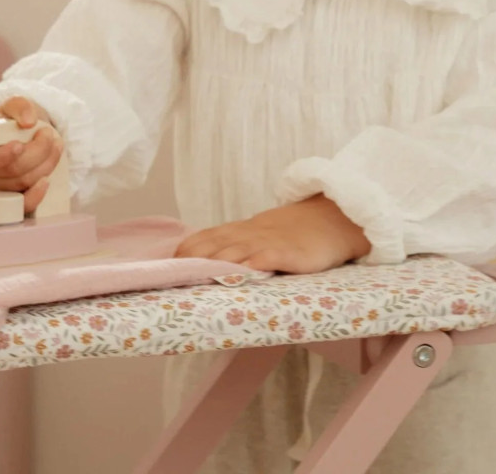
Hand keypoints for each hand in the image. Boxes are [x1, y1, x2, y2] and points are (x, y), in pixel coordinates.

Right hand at [0, 96, 62, 213]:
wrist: (23, 134)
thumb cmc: (13, 122)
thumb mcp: (14, 106)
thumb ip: (20, 106)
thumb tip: (28, 122)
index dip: (4, 154)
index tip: (19, 145)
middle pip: (14, 169)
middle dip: (38, 150)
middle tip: (47, 132)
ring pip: (25, 181)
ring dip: (47, 162)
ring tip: (54, 143)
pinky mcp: (12, 198)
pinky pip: (24, 205)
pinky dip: (38, 194)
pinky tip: (47, 180)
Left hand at [174, 195, 370, 273]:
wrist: (329, 221)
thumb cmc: (289, 234)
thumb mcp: (257, 235)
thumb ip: (233, 244)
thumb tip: (202, 259)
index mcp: (239, 231)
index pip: (205, 237)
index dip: (186, 249)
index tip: (166, 262)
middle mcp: (248, 235)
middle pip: (213, 244)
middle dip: (192, 258)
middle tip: (170, 272)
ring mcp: (268, 242)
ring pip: (235, 251)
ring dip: (214, 262)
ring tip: (195, 274)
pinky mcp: (289, 253)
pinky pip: (268, 257)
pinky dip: (253, 263)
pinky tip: (241, 272)